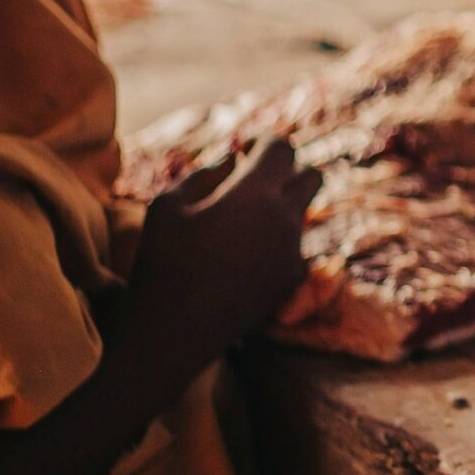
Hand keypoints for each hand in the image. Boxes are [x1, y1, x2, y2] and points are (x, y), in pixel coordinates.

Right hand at [126, 139, 322, 363]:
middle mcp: (285, 221)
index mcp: (255, 195)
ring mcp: (294, 253)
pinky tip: (240, 257)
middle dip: (288, 171)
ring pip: (301, 215)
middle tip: (254, 178)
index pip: (282, 149)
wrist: (174, 332)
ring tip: (237, 224)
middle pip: (312, 177)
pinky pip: (294, 248)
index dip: (264, 142)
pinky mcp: (291, 281)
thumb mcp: (167, 205)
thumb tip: (231, 159)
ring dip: (279, 208)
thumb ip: (204, 173)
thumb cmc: (162, 262)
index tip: (245, 147)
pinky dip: (275, 242)